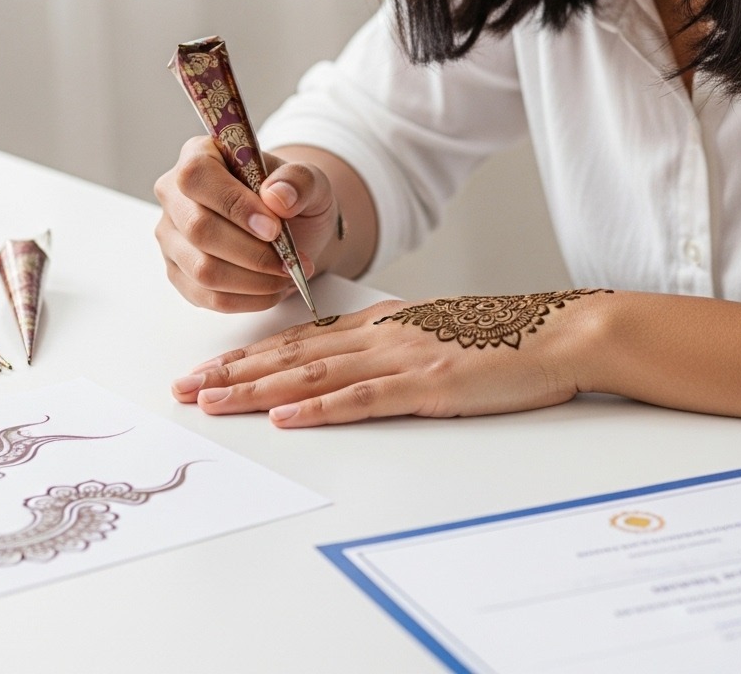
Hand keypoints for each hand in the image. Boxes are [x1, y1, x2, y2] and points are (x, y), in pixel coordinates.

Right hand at [154, 136, 340, 311]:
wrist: (292, 227)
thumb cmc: (292, 197)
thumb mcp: (310, 179)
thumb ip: (299, 181)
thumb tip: (277, 197)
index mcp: (199, 155)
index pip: (198, 177)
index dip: (234, 205)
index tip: (274, 228)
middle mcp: (175, 195)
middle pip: (199, 229)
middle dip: (252, 253)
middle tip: (291, 261)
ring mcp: (171, 236)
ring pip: (202, 269)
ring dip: (254, 281)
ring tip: (287, 275)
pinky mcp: (179, 272)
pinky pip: (206, 296)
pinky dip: (247, 300)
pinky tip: (273, 289)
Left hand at [170, 291, 608, 425]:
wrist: (556, 331)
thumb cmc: (499, 337)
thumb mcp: (431, 331)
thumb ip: (387, 345)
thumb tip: (344, 365)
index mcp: (379, 323)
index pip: (299, 340)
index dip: (249, 356)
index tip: (208, 370)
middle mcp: (379, 335)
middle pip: (292, 356)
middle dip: (233, 374)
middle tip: (184, 389)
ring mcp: (402, 358)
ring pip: (313, 376)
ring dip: (258, 390)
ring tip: (212, 402)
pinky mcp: (429, 386)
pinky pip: (364, 399)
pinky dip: (320, 410)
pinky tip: (286, 418)